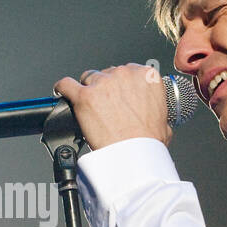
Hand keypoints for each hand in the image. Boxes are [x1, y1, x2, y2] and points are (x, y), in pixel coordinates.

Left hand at [53, 63, 171, 149]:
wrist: (135, 155)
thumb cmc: (149, 141)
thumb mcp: (164, 119)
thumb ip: (154, 107)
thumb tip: (150, 114)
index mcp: (146, 76)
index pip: (128, 71)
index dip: (120, 85)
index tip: (118, 95)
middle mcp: (124, 75)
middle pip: (107, 73)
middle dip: (105, 88)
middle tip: (105, 107)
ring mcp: (103, 84)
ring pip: (88, 78)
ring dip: (88, 91)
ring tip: (89, 108)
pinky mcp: (84, 96)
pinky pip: (66, 85)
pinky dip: (63, 89)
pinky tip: (62, 93)